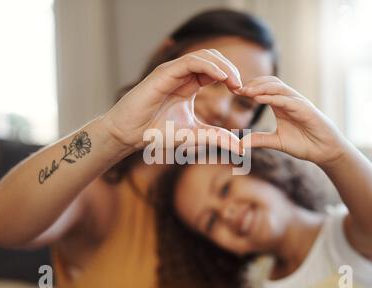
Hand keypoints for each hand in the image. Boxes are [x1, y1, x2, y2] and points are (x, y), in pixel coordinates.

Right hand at [102, 49, 243, 153]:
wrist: (129, 134)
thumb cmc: (156, 132)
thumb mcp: (194, 135)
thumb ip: (217, 137)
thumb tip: (241, 147)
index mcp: (189, 85)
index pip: (215, 71)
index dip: (231, 78)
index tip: (242, 93)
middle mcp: (182, 75)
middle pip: (213, 59)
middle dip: (230, 69)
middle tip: (242, 87)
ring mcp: (172, 71)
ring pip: (204, 56)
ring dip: (223, 66)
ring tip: (235, 82)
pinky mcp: (164, 73)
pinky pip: (191, 62)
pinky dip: (209, 67)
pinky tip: (222, 78)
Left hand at [239, 76, 348, 164]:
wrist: (324, 151)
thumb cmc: (303, 143)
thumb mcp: (276, 142)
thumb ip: (259, 140)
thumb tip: (240, 144)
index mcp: (280, 105)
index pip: (263, 88)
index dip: (249, 88)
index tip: (233, 92)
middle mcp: (289, 100)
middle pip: (269, 82)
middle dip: (253, 83)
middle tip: (236, 89)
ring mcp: (298, 103)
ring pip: (278, 88)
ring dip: (261, 88)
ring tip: (245, 91)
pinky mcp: (305, 109)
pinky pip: (287, 100)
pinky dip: (273, 98)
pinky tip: (260, 99)